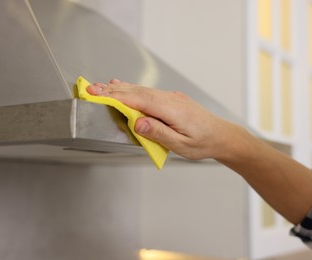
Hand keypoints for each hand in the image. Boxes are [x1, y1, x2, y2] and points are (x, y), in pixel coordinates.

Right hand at [87, 79, 248, 160]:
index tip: (98, 94)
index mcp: (172, 110)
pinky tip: (123, 86)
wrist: (221, 135)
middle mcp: (170, 99)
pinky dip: (132, 89)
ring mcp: (171, 97)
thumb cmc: (202, 142)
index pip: (138, 100)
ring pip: (141, 89)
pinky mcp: (170, 99)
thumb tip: (137, 122)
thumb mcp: (181, 145)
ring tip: (100, 87)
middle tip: (90, 88)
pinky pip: (147, 92)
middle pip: (136, 91)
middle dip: (112, 90)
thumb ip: (158, 132)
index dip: (116, 96)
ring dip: (119, 88)